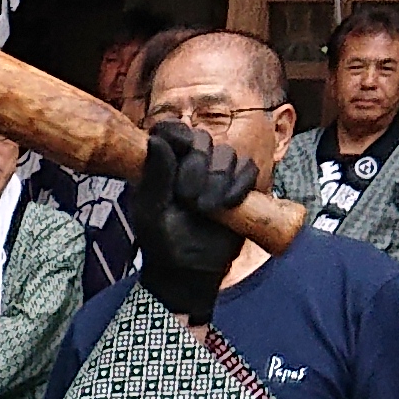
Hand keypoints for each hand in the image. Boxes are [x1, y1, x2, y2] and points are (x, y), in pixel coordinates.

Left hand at [135, 125, 252, 315]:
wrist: (190, 270)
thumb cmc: (163, 242)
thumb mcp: (150, 212)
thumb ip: (155, 177)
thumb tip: (156, 140)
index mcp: (162, 163)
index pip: (170, 129)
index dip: (177, 133)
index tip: (181, 147)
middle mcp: (189, 161)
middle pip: (202, 139)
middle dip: (198, 166)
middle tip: (189, 198)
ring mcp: (215, 171)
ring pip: (227, 153)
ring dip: (218, 180)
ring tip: (205, 208)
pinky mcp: (238, 184)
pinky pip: (248, 169)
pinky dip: (240, 185)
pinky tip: (228, 206)